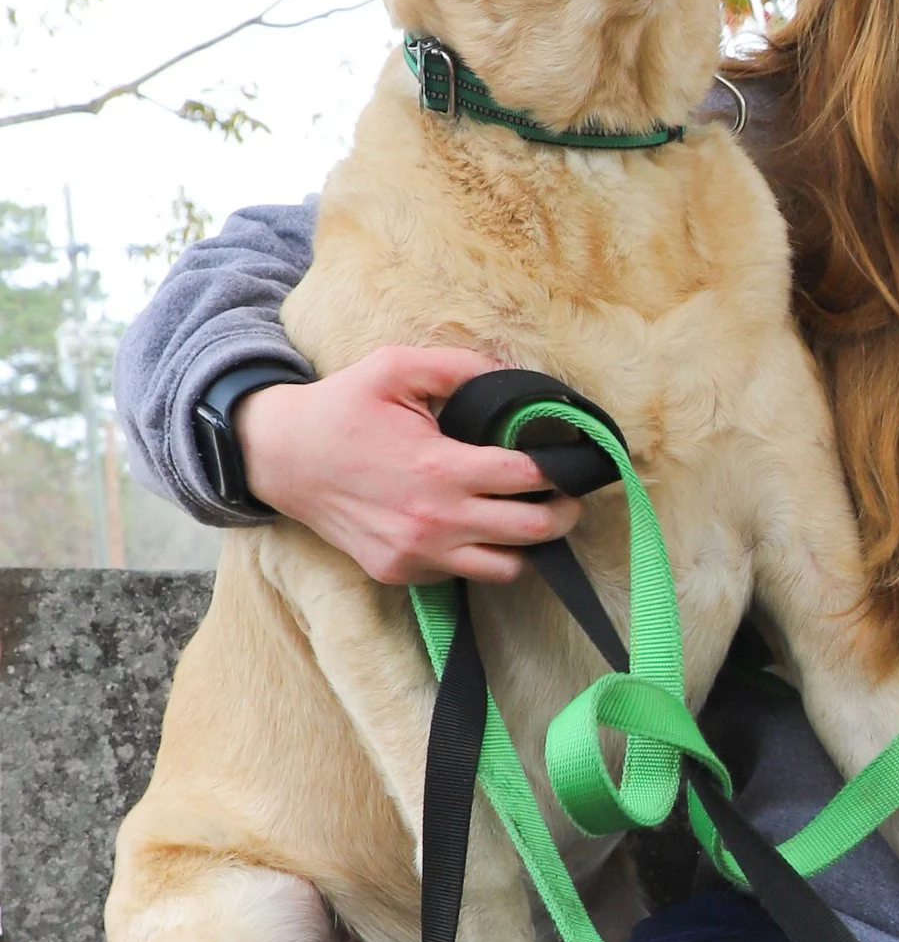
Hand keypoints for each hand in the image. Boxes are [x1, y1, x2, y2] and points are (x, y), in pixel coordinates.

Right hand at [234, 346, 582, 587]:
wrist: (281, 458)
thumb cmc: (341, 408)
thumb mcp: (395, 367)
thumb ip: (460, 367)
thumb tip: (513, 373)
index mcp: (440, 468)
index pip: (528, 478)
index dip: (560, 468)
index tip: (573, 460)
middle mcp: (434, 521)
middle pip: (533, 531)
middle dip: (563, 512)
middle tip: (569, 495)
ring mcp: (416, 554)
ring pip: (505, 568)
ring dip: (525, 545)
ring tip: (527, 516)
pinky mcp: (399, 572)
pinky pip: (460, 574)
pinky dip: (478, 554)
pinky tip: (475, 525)